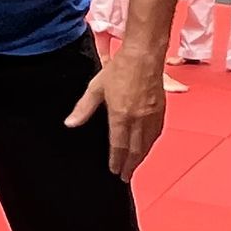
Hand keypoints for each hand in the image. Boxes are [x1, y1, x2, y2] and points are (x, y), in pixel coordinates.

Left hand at [66, 42, 165, 180]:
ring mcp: (151, 115)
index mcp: (121, 115)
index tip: (114, 170)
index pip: (118, 146)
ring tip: (134, 166)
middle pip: (135, 150)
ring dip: (141, 158)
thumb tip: (70, 123)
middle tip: (125, 176)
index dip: (116, 161)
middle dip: (130, 166)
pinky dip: (151, 144)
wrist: (144, 54)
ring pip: (147, 144)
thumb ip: (83, 109)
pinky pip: (156, 133)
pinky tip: (147, 146)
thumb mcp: (95, 88)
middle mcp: (138, 119)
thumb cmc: (120, 68)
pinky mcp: (161, 110)